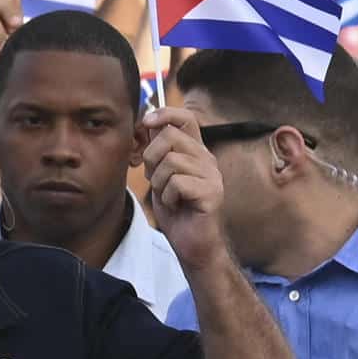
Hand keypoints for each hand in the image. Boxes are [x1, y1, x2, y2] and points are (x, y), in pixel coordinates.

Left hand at [138, 107, 226, 269]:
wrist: (192, 244)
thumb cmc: (176, 211)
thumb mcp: (160, 176)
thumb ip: (156, 151)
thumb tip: (147, 123)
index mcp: (195, 152)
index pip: (185, 117)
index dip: (164, 114)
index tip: (146, 122)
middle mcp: (206, 159)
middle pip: (170, 136)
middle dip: (152, 158)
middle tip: (155, 180)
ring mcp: (211, 175)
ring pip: (171, 161)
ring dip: (159, 183)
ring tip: (168, 196)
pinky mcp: (211, 192)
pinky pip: (177, 183)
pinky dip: (168, 198)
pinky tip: (176, 206)